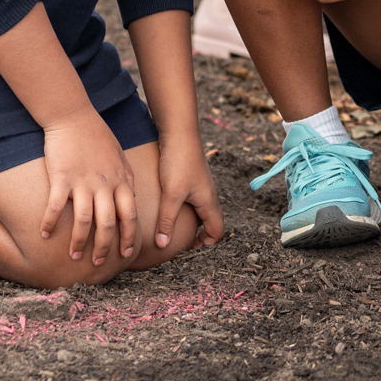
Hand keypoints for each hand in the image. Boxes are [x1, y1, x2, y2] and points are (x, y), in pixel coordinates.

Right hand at [38, 114, 137, 265]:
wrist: (73, 116)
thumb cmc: (97, 135)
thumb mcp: (119, 155)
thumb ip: (127, 177)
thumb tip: (132, 195)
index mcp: (120, 180)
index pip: (130, 215)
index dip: (129, 236)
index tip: (126, 253)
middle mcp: (104, 184)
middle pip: (108, 224)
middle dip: (105, 247)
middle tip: (98, 263)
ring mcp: (83, 182)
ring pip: (84, 221)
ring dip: (79, 241)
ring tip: (75, 255)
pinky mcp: (61, 178)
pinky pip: (56, 207)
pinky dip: (50, 223)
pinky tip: (44, 235)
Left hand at [153, 130, 223, 250]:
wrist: (179, 132)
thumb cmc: (178, 162)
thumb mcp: (171, 195)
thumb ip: (167, 220)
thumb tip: (163, 245)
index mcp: (208, 202)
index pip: (217, 231)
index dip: (206, 244)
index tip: (187, 248)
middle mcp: (208, 195)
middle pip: (211, 221)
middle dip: (199, 235)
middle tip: (181, 242)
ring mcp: (201, 185)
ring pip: (202, 210)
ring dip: (192, 221)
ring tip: (173, 226)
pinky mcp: (192, 176)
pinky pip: (194, 199)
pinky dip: (186, 208)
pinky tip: (168, 205)